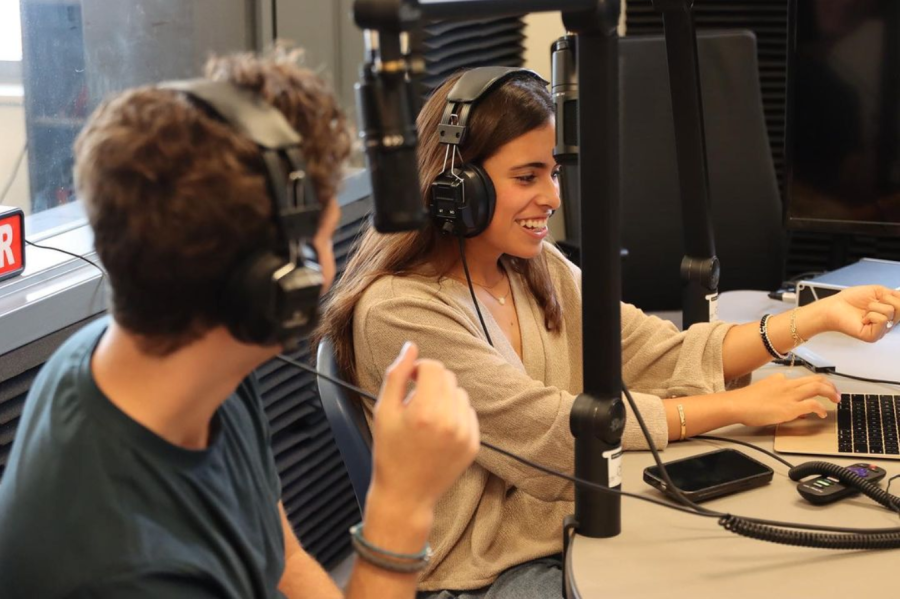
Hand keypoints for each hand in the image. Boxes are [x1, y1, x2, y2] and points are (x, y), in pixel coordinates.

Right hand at [369, 342, 479, 513]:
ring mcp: (465, 434)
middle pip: (447, 377)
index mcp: (425, 411)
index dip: (417, 369)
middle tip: (413, 403)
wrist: (406, 495)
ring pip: (459, 393)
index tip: (407, 382)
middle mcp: (450, 421)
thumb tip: (410, 346)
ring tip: (426, 419)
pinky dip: (454, 414)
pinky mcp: (474, 444)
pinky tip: (438, 431)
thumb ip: (396, 374)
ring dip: (443, 397)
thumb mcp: (384, 411)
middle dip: (430, 382)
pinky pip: (468, 413)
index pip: (432, 367)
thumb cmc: (389, 453)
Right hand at [731, 373, 838, 426]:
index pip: (803, 379)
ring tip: (836, 400)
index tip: (820, 393)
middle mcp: (788, 384)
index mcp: (780, 380)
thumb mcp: (764, 393)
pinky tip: (822, 414)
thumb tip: (793, 408)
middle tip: (836, 394)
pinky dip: (821, 408)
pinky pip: (814, 404)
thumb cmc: (745, 401)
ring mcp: (790, 395)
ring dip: (831, 393)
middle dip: (830, 385)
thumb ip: (779, 397)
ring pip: (818, 387)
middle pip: (816, 379)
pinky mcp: (791, 407)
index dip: (815, 386)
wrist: (737, 404)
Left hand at [811, 285, 899, 342]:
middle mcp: (887, 323)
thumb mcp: (877, 291)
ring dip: (873, 307)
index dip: (893, 297)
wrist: (834, 307)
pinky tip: (863, 319)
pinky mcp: (874, 336)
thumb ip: (895, 294)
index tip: (881, 297)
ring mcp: (881, 331)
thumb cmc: (851, 300)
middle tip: (871, 304)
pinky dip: (871, 315)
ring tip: (864, 312)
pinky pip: (882, 320)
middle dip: (884, 299)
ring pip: (890, 312)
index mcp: (889, 313)